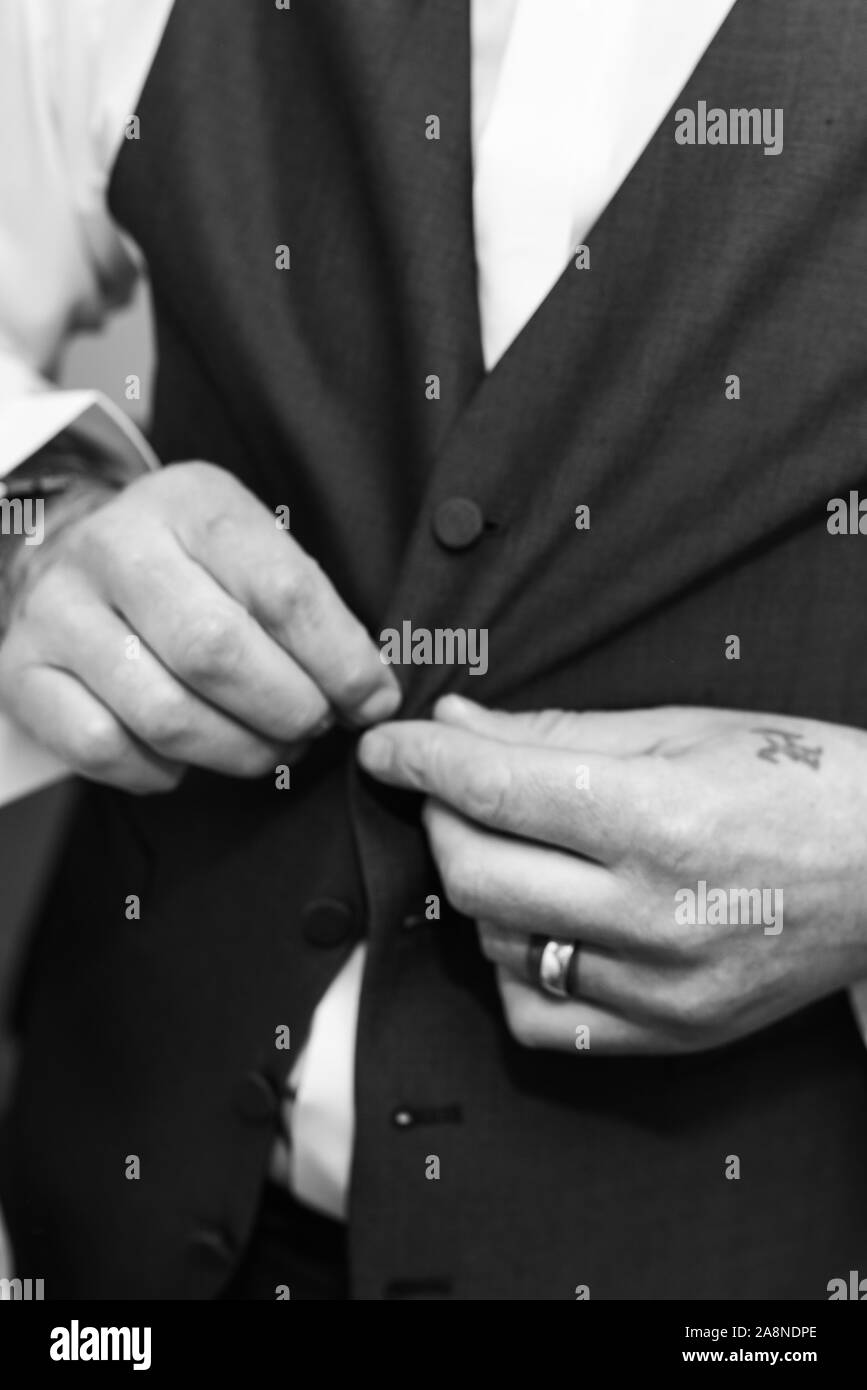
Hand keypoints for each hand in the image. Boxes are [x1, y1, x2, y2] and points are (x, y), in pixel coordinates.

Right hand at [0, 462, 399, 791]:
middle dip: (287, 710)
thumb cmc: (186, 563)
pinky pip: (103, 749)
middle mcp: (115, 547)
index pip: (283, 591)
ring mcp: (59, 610)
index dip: (342, 663)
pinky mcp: (23, 670)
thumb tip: (370, 697)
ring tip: (266, 748)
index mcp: (190, 502)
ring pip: (164, 714)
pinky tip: (186, 757)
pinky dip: (160, 771)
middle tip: (312, 726)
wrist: (64, 545)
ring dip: (237, 751)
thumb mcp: (249, 547)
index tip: (371, 701)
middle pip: (217, 653)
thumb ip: (308, 609)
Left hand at [358, 697, 866, 1053]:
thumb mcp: (684, 729)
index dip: (419, 761)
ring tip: (522, 849)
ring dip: (481, 888)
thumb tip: (456, 725)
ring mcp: (663, 988)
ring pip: (498, 945)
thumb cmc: (800, 779)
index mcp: (659, 818)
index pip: (492, 789)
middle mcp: (655, 913)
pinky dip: (517, 967)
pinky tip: (545, 925)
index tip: (385, 747)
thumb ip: (558, 732)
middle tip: (458, 789)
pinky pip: (540, 1018)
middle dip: (441, 818)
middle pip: (474, 874)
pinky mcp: (672, 1034)